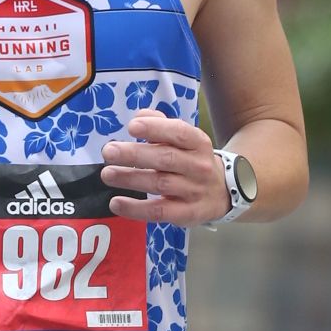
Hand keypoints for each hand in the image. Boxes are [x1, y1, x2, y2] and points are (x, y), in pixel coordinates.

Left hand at [100, 113, 229, 225]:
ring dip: (130, 179)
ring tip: (107, 174)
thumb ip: (162, 126)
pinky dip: (135, 208)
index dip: (155, 129)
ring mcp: (193, 191)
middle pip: (166, 159)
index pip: (179, 133)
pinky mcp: (186, 214)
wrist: (223, 192)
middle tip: (109, 152)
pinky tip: (116, 203)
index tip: (132, 127)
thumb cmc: (193, 161)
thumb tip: (139, 117)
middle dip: (134, 154)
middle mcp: (198, 166)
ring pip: (160, 184)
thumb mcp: (185, 140)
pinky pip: (159, 211)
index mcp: (198, 143)